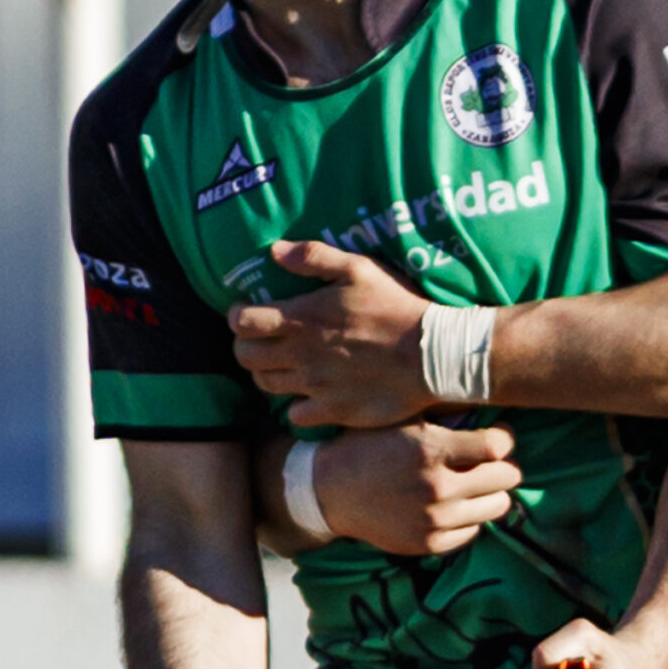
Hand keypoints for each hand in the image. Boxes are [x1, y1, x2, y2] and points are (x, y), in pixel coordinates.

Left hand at [230, 241, 435, 427]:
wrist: (431, 354)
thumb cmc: (397, 305)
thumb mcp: (359, 268)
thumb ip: (314, 257)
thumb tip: (274, 251)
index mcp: (302, 319)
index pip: (243, 323)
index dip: (237, 317)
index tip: (244, 312)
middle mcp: (300, 355)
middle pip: (246, 358)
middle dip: (244, 346)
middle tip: (259, 339)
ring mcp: (315, 387)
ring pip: (266, 386)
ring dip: (266, 373)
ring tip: (282, 363)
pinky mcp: (332, 411)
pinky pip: (295, 416)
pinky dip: (296, 406)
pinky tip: (309, 393)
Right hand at [317, 424, 522, 557]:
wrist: (330, 491)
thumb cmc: (369, 445)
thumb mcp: (403, 418)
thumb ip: (446, 413)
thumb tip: (488, 400)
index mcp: (431, 450)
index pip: (499, 447)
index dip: (504, 438)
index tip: (498, 435)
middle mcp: (437, 488)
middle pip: (507, 478)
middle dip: (501, 465)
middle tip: (486, 460)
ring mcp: (435, 521)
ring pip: (498, 506)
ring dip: (490, 492)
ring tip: (472, 482)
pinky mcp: (429, 544)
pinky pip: (474, 530)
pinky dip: (468, 516)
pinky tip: (452, 503)